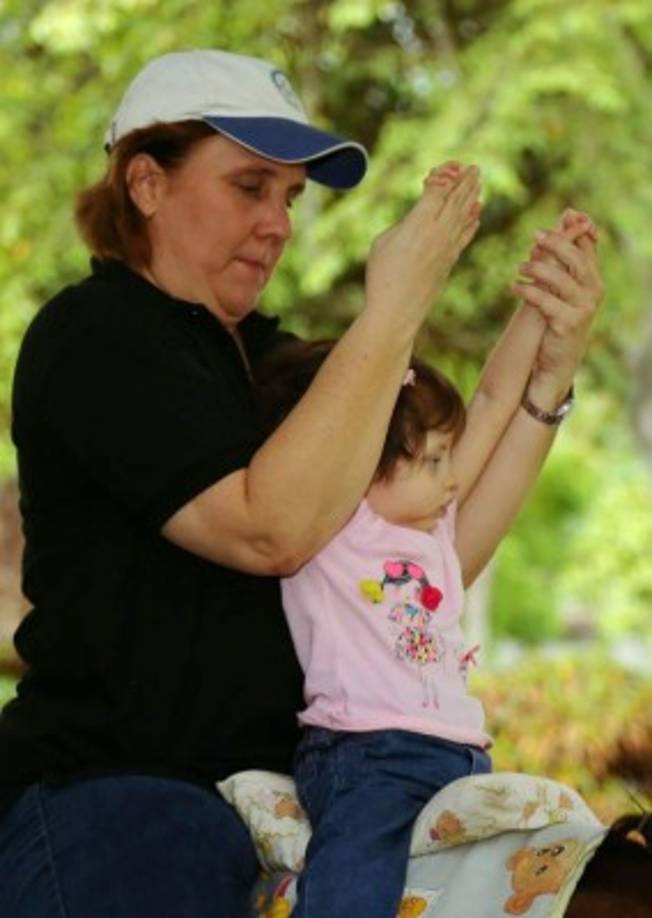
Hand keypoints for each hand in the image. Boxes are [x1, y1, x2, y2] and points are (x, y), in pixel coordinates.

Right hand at [365, 162, 481, 328]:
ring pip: (464, 215)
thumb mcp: (383, 242)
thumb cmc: (381, 276)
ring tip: (479, 183)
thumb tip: (419, 221)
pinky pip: (465, 236)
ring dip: (472, 197)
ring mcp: (447, 247)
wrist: (396, 310)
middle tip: (474, 168)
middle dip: (466, 182)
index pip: (439, 190)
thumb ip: (404, 225)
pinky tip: (477, 214)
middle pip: (456, 199)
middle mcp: (438, 232)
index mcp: (418, 222)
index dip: (445, 175)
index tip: (449, 167)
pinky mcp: (450, 261)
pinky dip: (472, 222)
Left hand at [513, 219, 602, 395]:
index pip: (589, 247)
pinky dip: (528, 292)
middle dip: (557, 244)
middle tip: (536, 236)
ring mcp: (583, 308)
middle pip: (577, 259)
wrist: (557, 361)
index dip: (578, 229)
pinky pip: (546, 302)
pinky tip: (513, 287)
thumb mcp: (561, 289)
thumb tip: (561, 221)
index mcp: (592, 279)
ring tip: (520, 267)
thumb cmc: (557, 320)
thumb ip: (562, 260)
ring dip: (538, 269)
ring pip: (561, 279)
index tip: (563, 215)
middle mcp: (593, 292)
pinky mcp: (567, 323)